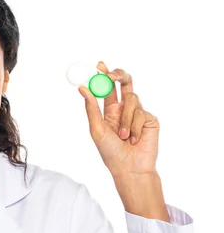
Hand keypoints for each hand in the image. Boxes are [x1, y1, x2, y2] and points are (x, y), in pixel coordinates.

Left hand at [78, 61, 159, 179]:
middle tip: (112, 75)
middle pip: (126, 83)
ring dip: (126, 119)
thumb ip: (91, 108)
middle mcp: (125, 109)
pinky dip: (135, 127)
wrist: (129, 168)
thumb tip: (82, 88)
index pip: (108, 87)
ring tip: (123, 137)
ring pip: (132, 99)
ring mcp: (139, 113)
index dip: (104, 75)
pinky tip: (135, 140)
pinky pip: (142, 113)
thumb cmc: (110, 152)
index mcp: (110, 110)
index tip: (99, 65)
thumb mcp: (97, 129)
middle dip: (119, 75)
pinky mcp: (150, 120)